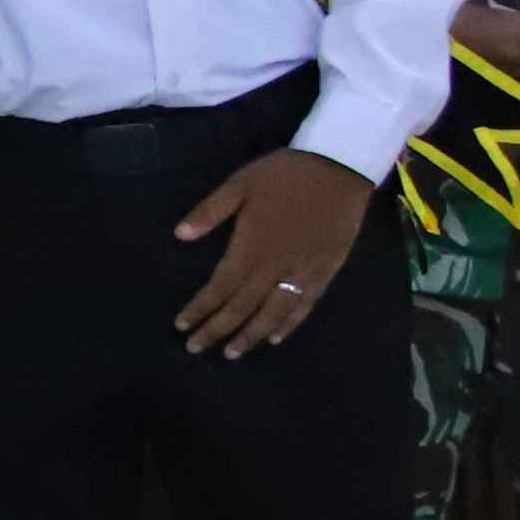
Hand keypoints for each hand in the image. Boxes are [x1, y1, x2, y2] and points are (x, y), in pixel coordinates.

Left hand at [170, 146, 371, 354]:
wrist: (339, 166)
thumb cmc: (284, 174)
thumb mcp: (240, 183)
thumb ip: (210, 212)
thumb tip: (179, 235)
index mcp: (252, 246)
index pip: (220, 287)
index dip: (200, 309)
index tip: (182, 326)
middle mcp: (277, 265)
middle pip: (243, 306)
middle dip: (218, 330)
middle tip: (197, 349)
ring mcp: (304, 271)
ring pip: (274, 312)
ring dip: (251, 335)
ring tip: (232, 353)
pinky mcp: (326, 270)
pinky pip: (305, 304)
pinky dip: (289, 324)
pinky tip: (274, 338)